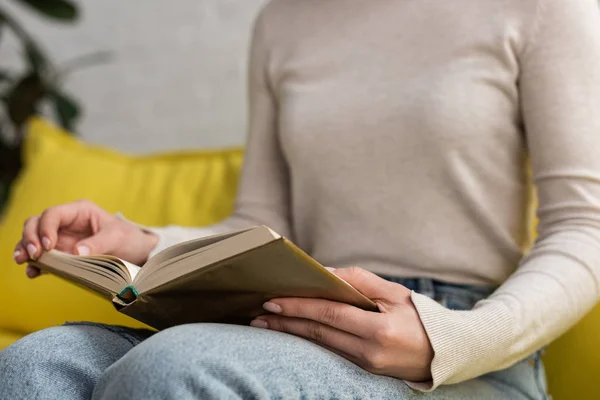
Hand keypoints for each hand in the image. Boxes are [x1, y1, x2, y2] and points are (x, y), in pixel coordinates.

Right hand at [13, 200, 158, 277]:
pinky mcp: (62, 254)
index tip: (48, 245)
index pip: (53, 214)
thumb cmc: (128, 238)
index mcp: (79, 211)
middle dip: (30, 236)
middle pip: (37, 223)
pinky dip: (35, 264)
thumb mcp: (118, 237)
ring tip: (23, 261)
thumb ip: (99, 243)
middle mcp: (66, 223)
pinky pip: (43, 257)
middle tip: (33, 254)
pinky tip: (32, 272)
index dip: (46, 228)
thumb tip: (77, 253)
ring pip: (34, 238)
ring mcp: (62, 238)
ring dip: (25, 248)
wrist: (136, 252)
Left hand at [250, 267, 433, 381]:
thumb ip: (359, 280)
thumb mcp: (394, 292)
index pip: (329, 314)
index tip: (273, 300)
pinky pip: (331, 352)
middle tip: (259, 314)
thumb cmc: (420, 316)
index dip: (298, 307)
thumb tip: (325, 273)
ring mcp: (366, 364)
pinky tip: (294, 333)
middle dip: (286, 322)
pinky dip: (310, 340)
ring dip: (292, 333)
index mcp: (379, 329)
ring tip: (267, 324)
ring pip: (320, 345)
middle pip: (318, 333)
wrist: (445, 352)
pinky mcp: (364, 371)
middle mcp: (370, 351)